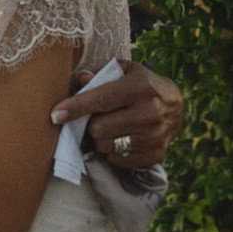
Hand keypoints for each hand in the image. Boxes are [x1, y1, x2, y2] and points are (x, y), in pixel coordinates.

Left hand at [50, 60, 182, 168]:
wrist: (177, 107)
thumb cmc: (143, 85)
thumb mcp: (126, 71)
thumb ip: (102, 74)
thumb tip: (81, 79)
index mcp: (140, 88)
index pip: (100, 99)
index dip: (75, 107)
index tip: (55, 115)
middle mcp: (149, 113)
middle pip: (99, 128)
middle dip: (91, 124)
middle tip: (97, 118)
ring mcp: (154, 137)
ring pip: (105, 146)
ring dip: (100, 138)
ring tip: (110, 127)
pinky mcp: (155, 155)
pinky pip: (117, 159)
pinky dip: (112, 151)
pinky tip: (120, 138)